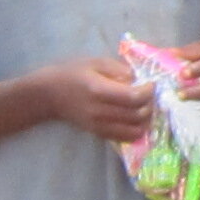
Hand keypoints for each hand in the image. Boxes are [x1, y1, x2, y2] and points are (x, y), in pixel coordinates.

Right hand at [37, 55, 152, 141]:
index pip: (133, 97)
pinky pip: (125, 137)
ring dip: (146, 119)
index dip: (148, 92)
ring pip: (135, 130)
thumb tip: (139, 78)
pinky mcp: (99, 134)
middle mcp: (100, 111)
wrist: (49, 95)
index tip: (151, 84)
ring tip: (145, 106)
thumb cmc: (72, 74)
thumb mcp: (95, 62)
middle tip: (150, 95)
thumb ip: (119, 69)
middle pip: (137, 115)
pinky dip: (137, 130)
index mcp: (98, 90)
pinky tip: (136, 118)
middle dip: (150, 104)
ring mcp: (99, 125)